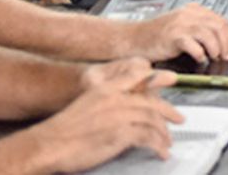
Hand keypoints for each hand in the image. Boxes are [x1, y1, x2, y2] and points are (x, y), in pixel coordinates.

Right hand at [23, 59, 181, 170]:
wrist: (48, 144)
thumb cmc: (64, 130)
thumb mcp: (86, 106)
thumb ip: (108, 104)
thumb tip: (128, 112)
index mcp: (105, 89)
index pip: (137, 77)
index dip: (156, 77)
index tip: (170, 78)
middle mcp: (115, 98)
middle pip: (150, 101)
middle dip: (168, 110)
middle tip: (179, 118)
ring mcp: (119, 114)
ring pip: (152, 120)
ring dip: (163, 133)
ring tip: (167, 142)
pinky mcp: (121, 133)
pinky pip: (148, 137)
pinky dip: (158, 145)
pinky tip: (160, 152)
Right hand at [125, 3, 227, 63]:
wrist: (132, 38)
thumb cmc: (155, 35)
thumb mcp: (180, 25)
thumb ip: (198, 28)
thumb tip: (220, 40)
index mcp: (192, 10)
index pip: (220, 19)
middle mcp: (188, 14)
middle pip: (218, 25)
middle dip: (225, 43)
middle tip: (225, 55)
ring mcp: (180, 24)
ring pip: (209, 33)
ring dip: (215, 48)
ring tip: (213, 57)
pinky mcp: (172, 36)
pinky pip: (193, 44)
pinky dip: (200, 53)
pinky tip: (199, 58)